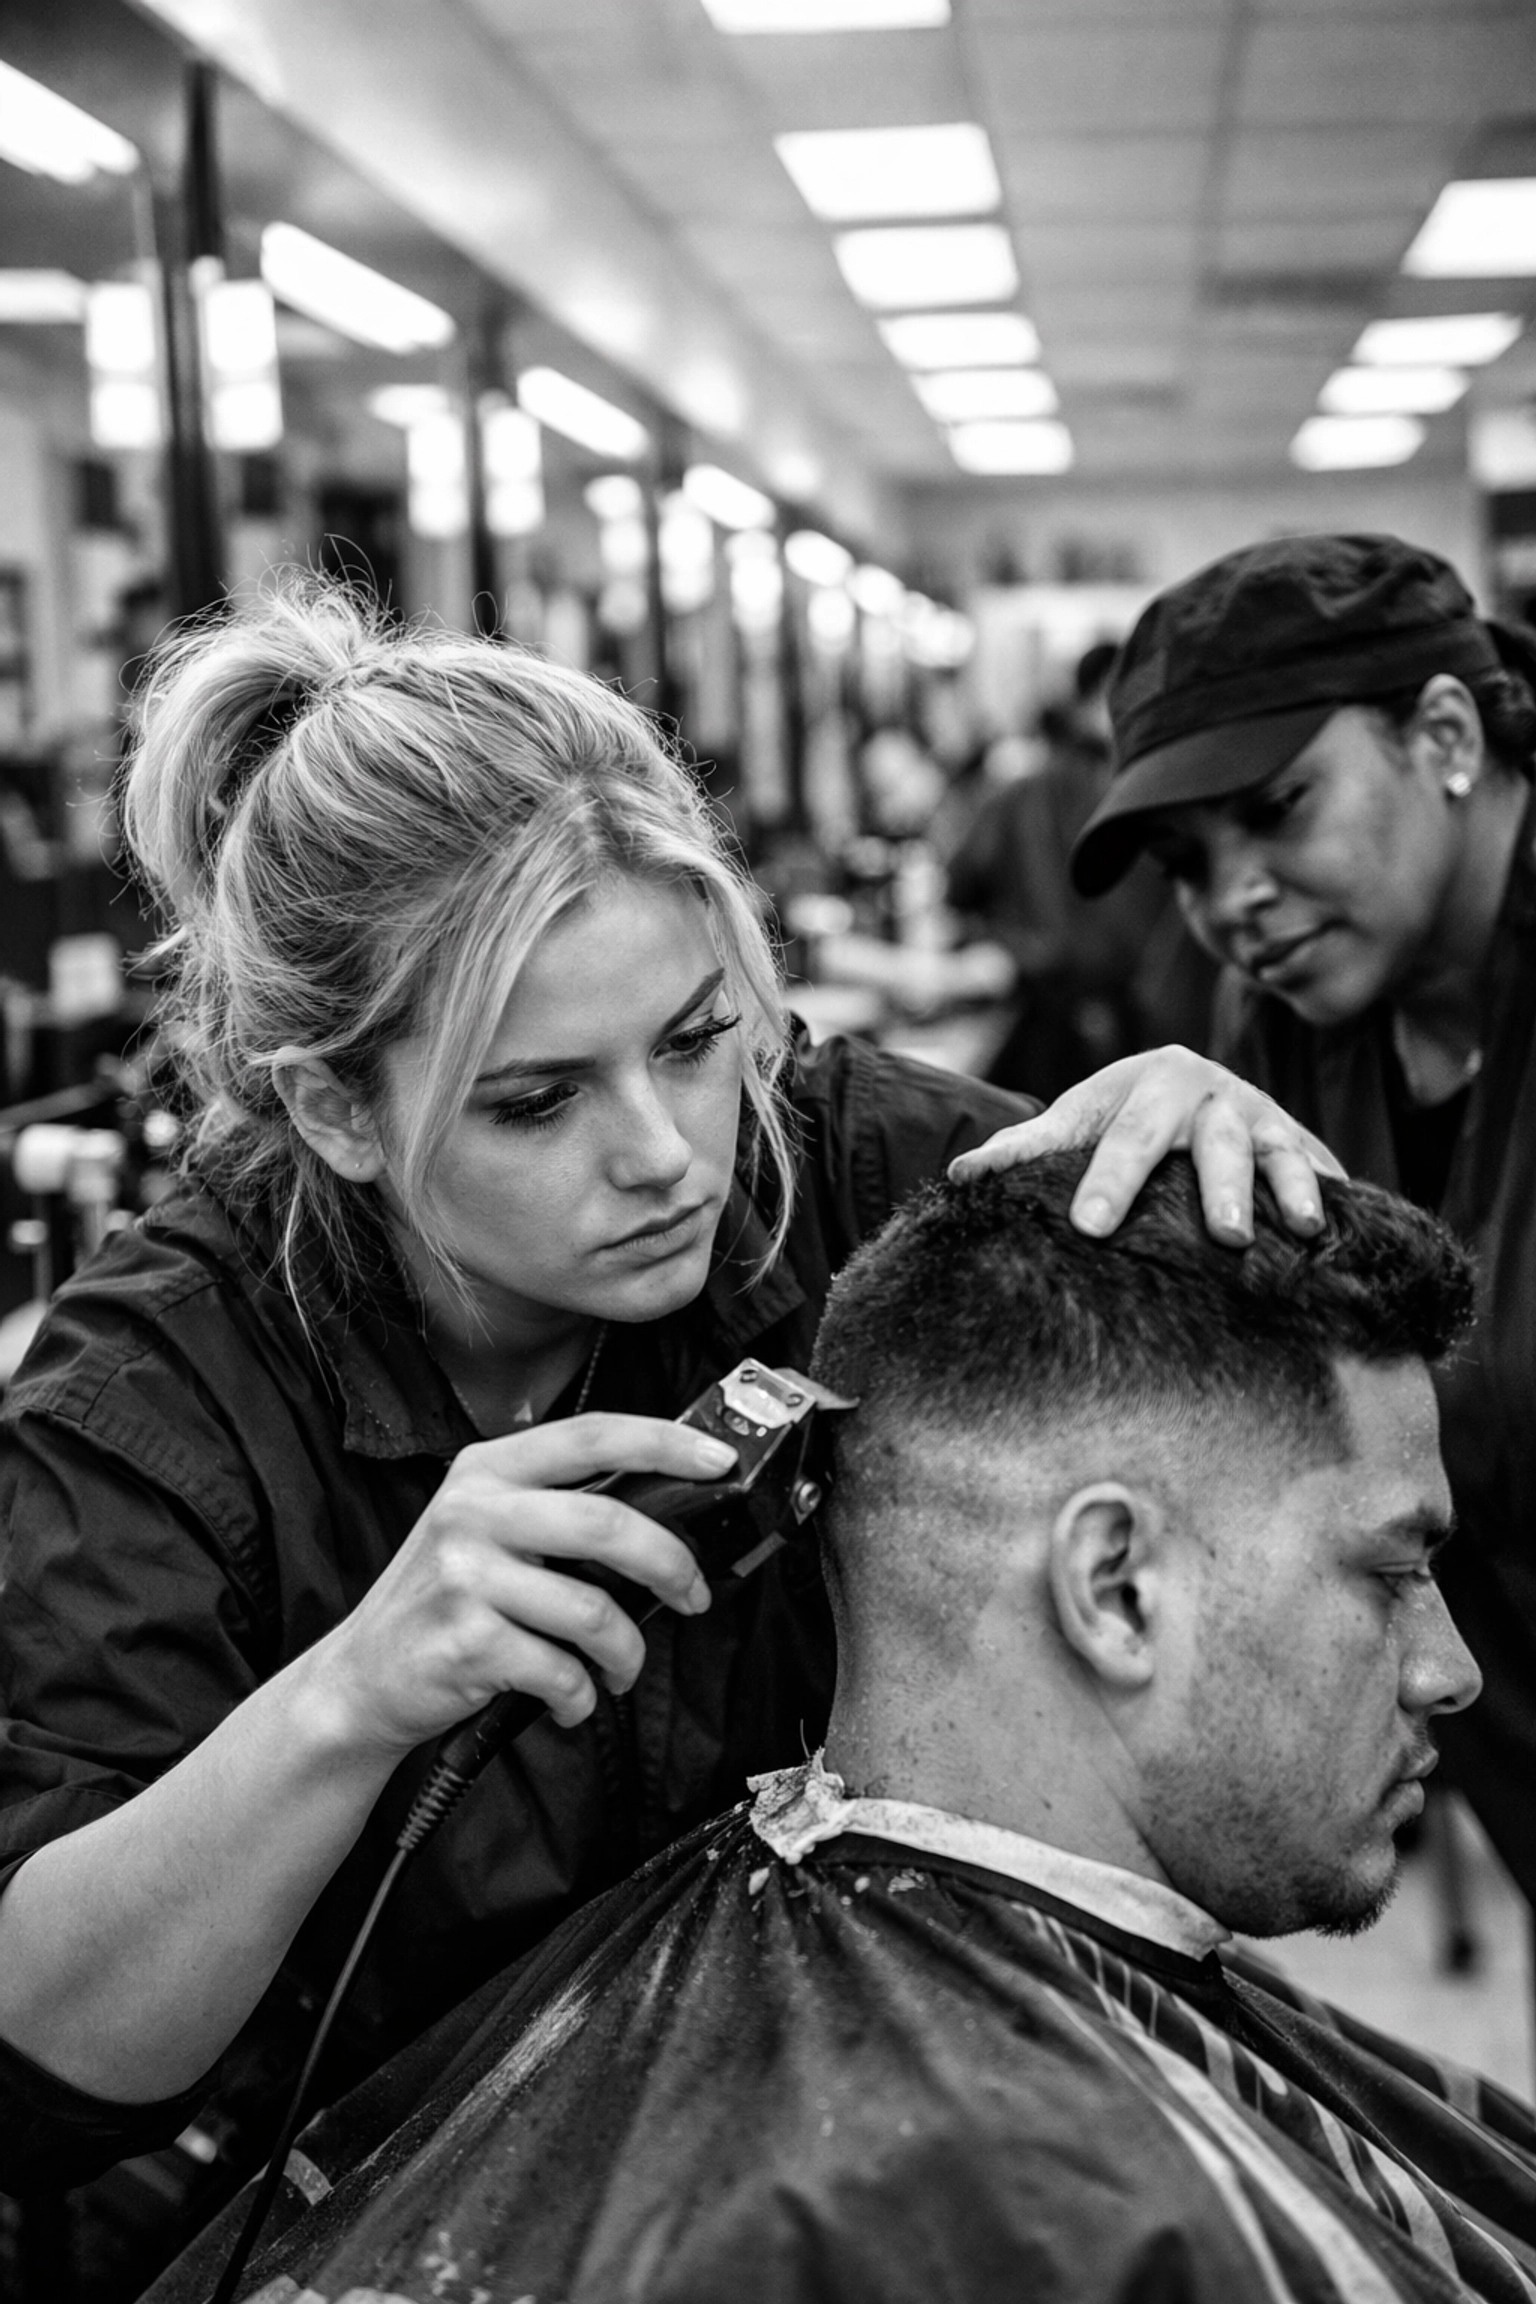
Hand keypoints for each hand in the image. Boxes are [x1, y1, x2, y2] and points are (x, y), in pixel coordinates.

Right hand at [308, 1414, 735, 1748]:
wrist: (360, 1677)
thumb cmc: (446, 1601)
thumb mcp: (487, 1528)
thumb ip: (558, 1508)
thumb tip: (670, 1512)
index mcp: (488, 1469)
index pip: (592, 1434)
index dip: (665, 1443)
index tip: (718, 1460)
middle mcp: (473, 1509)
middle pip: (607, 1522)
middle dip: (671, 1564)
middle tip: (693, 1595)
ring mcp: (465, 1574)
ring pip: (594, 1610)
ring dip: (627, 1652)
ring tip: (620, 1669)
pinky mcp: (464, 1640)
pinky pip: (561, 1671)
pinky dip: (581, 1697)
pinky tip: (570, 1700)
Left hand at [948, 1044, 1343, 1244]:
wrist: (1178, 1086)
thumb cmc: (1117, 1115)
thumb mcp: (1074, 1121)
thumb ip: (1021, 1150)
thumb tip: (960, 1178)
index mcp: (1152, 1082)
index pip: (1126, 1137)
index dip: (1110, 1182)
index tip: (1090, 1227)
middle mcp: (1214, 1093)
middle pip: (1215, 1144)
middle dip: (1222, 1188)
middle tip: (1225, 1238)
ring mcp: (1263, 1116)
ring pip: (1279, 1151)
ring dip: (1292, 1188)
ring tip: (1301, 1229)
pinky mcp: (1300, 1143)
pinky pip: (1319, 1167)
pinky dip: (1334, 1195)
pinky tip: (1348, 1232)